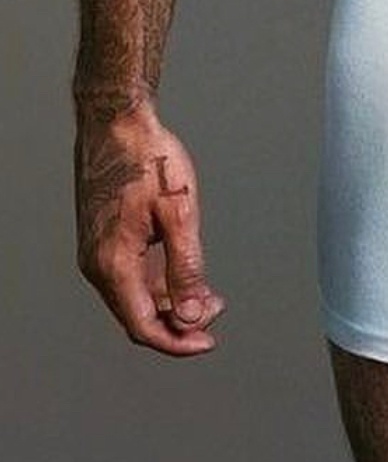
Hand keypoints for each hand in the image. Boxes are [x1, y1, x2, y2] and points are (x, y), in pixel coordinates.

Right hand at [75, 98, 225, 354]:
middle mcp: (98, 264)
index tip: (209, 341)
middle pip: (137, 316)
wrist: (117, 120)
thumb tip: (192, 316)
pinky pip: (129, 276)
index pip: (143, 326)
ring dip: (169, 301)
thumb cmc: (148, 158)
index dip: (178, 342)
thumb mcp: (179, 212)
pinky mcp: (102, 238)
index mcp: (113, 264)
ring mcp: (97, 251)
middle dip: (178, 321)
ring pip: (134, 296)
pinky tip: (182, 271)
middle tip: (215, 310)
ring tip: (207, 292)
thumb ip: (186, 269)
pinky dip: (156, 282)